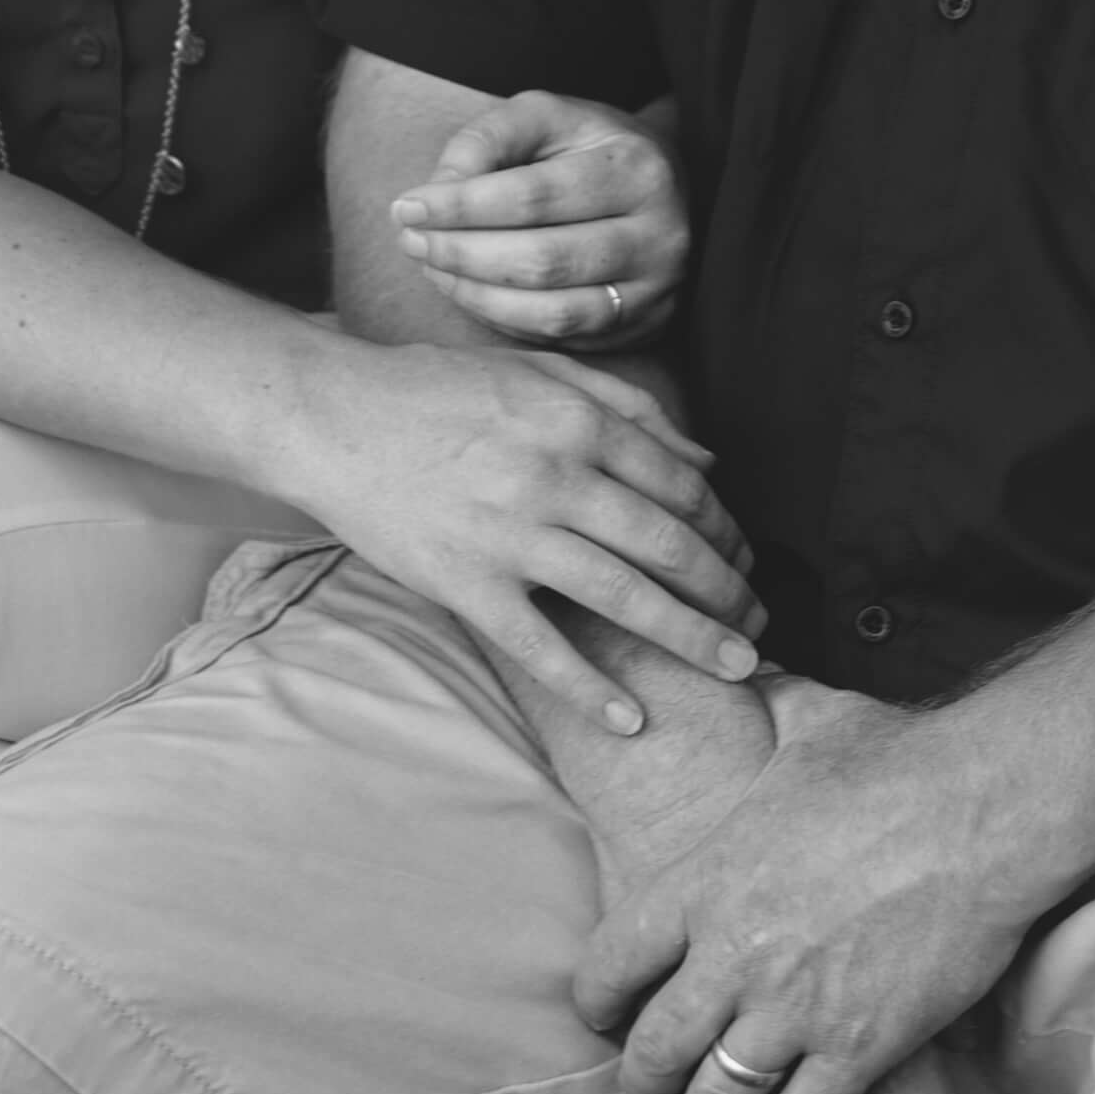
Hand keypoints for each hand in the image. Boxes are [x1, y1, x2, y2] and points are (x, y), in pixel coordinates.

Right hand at [280, 334, 760, 733]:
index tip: (746, 563)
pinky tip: (631, 719)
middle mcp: (553, 476)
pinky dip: (587, 686)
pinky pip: (537, 646)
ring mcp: (507, 534)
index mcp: (578, 421)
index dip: (725, 530)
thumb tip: (707, 459)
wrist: (333, 417)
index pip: (680, 486)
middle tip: (761, 626)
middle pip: (666, 544)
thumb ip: (629, 408)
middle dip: (726, 590)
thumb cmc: (440, 390)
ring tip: (737, 669)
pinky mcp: (463, 583)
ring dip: (689, 637)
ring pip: (621, 595)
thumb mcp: (540, 374)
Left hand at [395, 92, 688, 350]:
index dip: (461, 206)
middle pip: (542, 260)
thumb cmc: (587, 147)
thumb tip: (437, 195)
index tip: (405, 207)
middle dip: (460, 255)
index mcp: (636, 168)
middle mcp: (661, 234)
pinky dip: (504, 319)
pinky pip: (561, 337)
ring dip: (475, 296)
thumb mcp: (543, 116)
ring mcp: (657, 289)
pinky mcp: (644, 327)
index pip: (533, 196)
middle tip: (410, 242)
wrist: (662, 184)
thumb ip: (487, 140)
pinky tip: (470, 292)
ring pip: (552, 312)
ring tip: (432, 267)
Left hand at [571, 679, 1033, 1093]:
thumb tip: (744, 666)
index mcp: (703, 881)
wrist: (990, 804)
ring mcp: (793, 1008)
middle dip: (646, 1085)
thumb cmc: (904, 758)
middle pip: (652, 1054)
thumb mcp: (809, 723)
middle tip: (656, 1093)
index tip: (609, 1018)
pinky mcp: (860, 1047)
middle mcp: (731, 954)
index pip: (608, 968)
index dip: (599, 1006)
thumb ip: (761, 710)